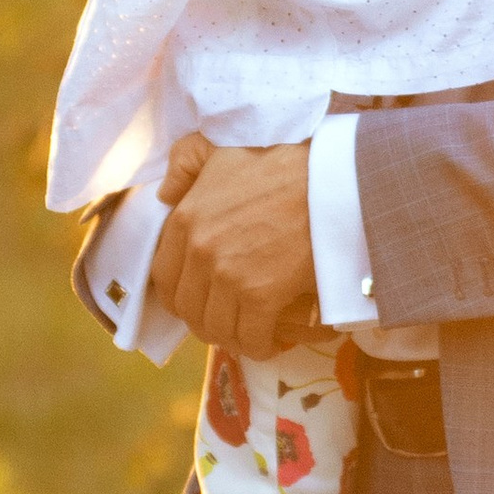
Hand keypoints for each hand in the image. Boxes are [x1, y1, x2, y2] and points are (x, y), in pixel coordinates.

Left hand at [147, 139, 317, 355]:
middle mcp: (199, 253)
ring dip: (233, 338)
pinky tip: (273, 341)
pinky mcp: (262, 296)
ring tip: (252, 334)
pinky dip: (260, 347)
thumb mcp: (220, 146)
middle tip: (230, 320)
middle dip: (206, 321)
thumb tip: (165, 194)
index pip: (163, 278)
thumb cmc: (281, 159)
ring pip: (217, 329)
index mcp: (185, 220)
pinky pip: (251, 338)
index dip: (179, 296)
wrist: (330, 177)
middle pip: (188, 310)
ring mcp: (229, 277)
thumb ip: (184, 163)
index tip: (200, 299)